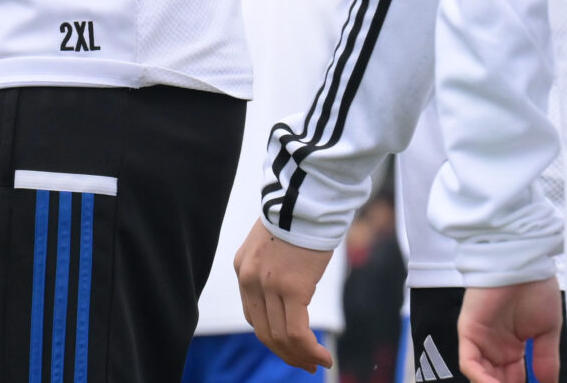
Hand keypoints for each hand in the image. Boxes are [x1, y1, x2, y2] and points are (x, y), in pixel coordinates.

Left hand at [233, 222, 334, 369]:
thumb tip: (288, 294)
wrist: (306, 201)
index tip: (291, 349)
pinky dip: (309, 349)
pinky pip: (296, 332)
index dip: (272, 338)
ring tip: (318, 363)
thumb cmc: (296, 220)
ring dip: (300, 356)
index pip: (253, 316)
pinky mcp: (291, 288)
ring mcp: (268, 285)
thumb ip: (271, 271)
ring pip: (280, 337)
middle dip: (285, 353)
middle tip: (306, 365)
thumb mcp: (272, 246)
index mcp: (242, 269)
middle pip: (263, 331)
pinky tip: (323, 356)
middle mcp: (249, 279)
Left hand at [460, 279, 562, 382]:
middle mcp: (494, 347)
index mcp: (512, 347)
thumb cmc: (535, 287)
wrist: (522, 262)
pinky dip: (481, 379)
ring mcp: (480, 340)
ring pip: (482, 375)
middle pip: (497, 379)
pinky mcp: (468, 332)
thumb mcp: (547, 331)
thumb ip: (545, 360)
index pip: (514, 379)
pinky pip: (469, 363)